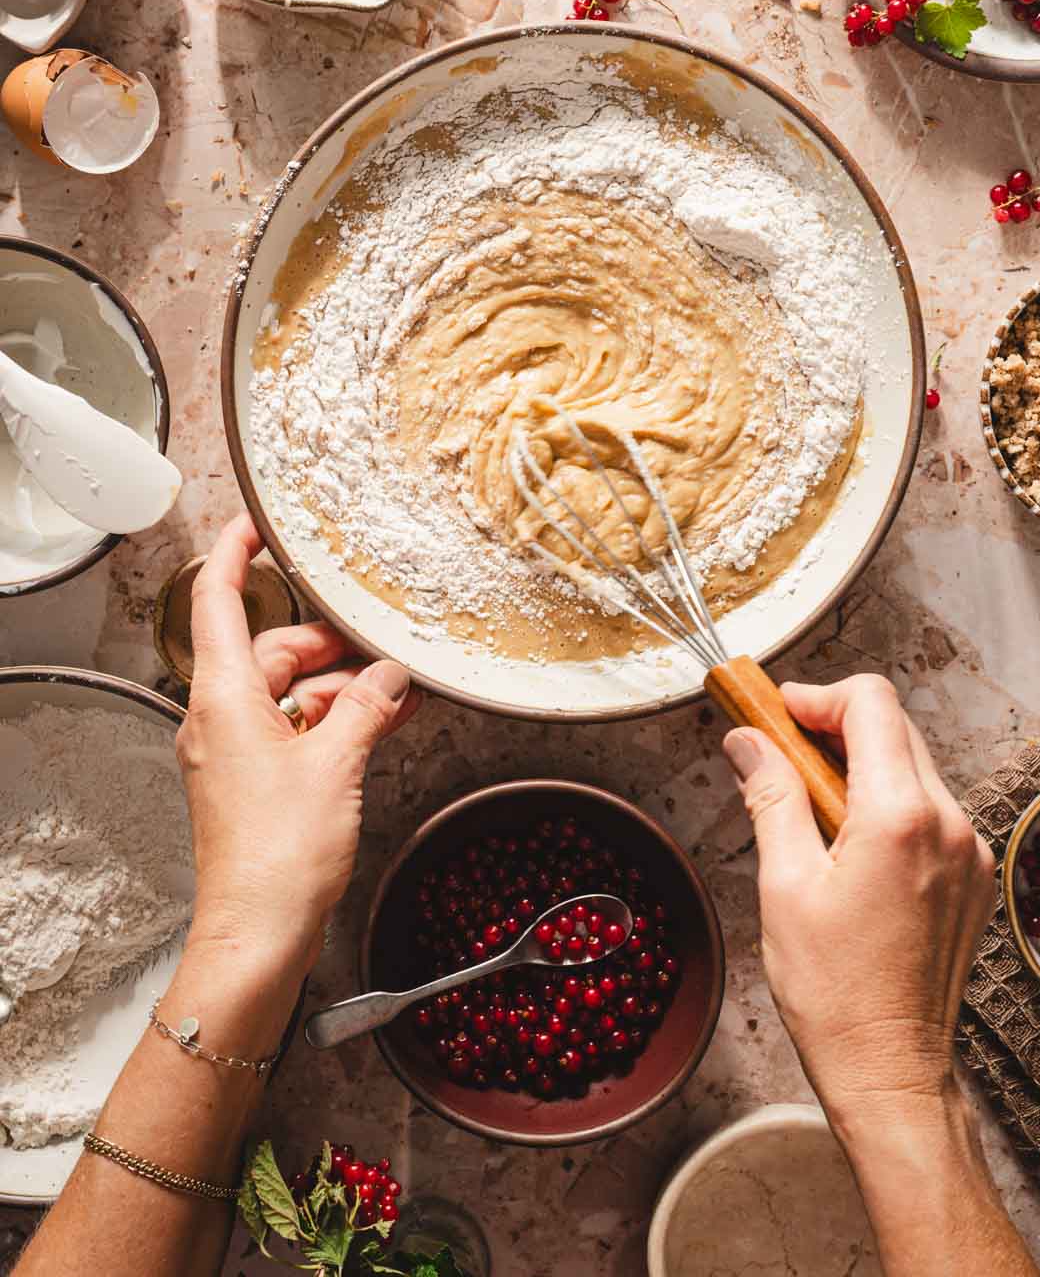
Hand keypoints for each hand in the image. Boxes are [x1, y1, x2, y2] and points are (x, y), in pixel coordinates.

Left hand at [177, 513, 418, 977]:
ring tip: (404, 690)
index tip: (257, 520)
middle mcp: (222, 718)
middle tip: (385, 642)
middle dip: (332, 644)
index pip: (218, 600)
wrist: (258, 936)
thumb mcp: (338, 763)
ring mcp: (237, 752)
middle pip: (274, 649)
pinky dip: (338, 722)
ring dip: (345, 689)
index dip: (235, 553)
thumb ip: (367, 706)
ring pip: (293, 692)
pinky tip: (388, 721)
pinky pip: (299, 730)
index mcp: (224, 698)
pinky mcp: (257, 782)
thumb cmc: (279, 856)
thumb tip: (391, 675)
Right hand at [723, 673, 994, 1137]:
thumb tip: (747, 738)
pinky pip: (931, 811)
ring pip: (914, 767)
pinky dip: (888, 804)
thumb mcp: (784, 885)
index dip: (817, 696)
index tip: (776, 712)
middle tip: (779, 750)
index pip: (871, 703)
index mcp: (901, 816)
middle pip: (895, 728)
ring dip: (861, 765)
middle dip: (834, 726)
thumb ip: (771, 796)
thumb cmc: (833, 991)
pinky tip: (848, 842)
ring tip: (807, 805)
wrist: (891, 1072)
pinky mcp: (974, 879)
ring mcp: (971, 852)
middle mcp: (950, 823)